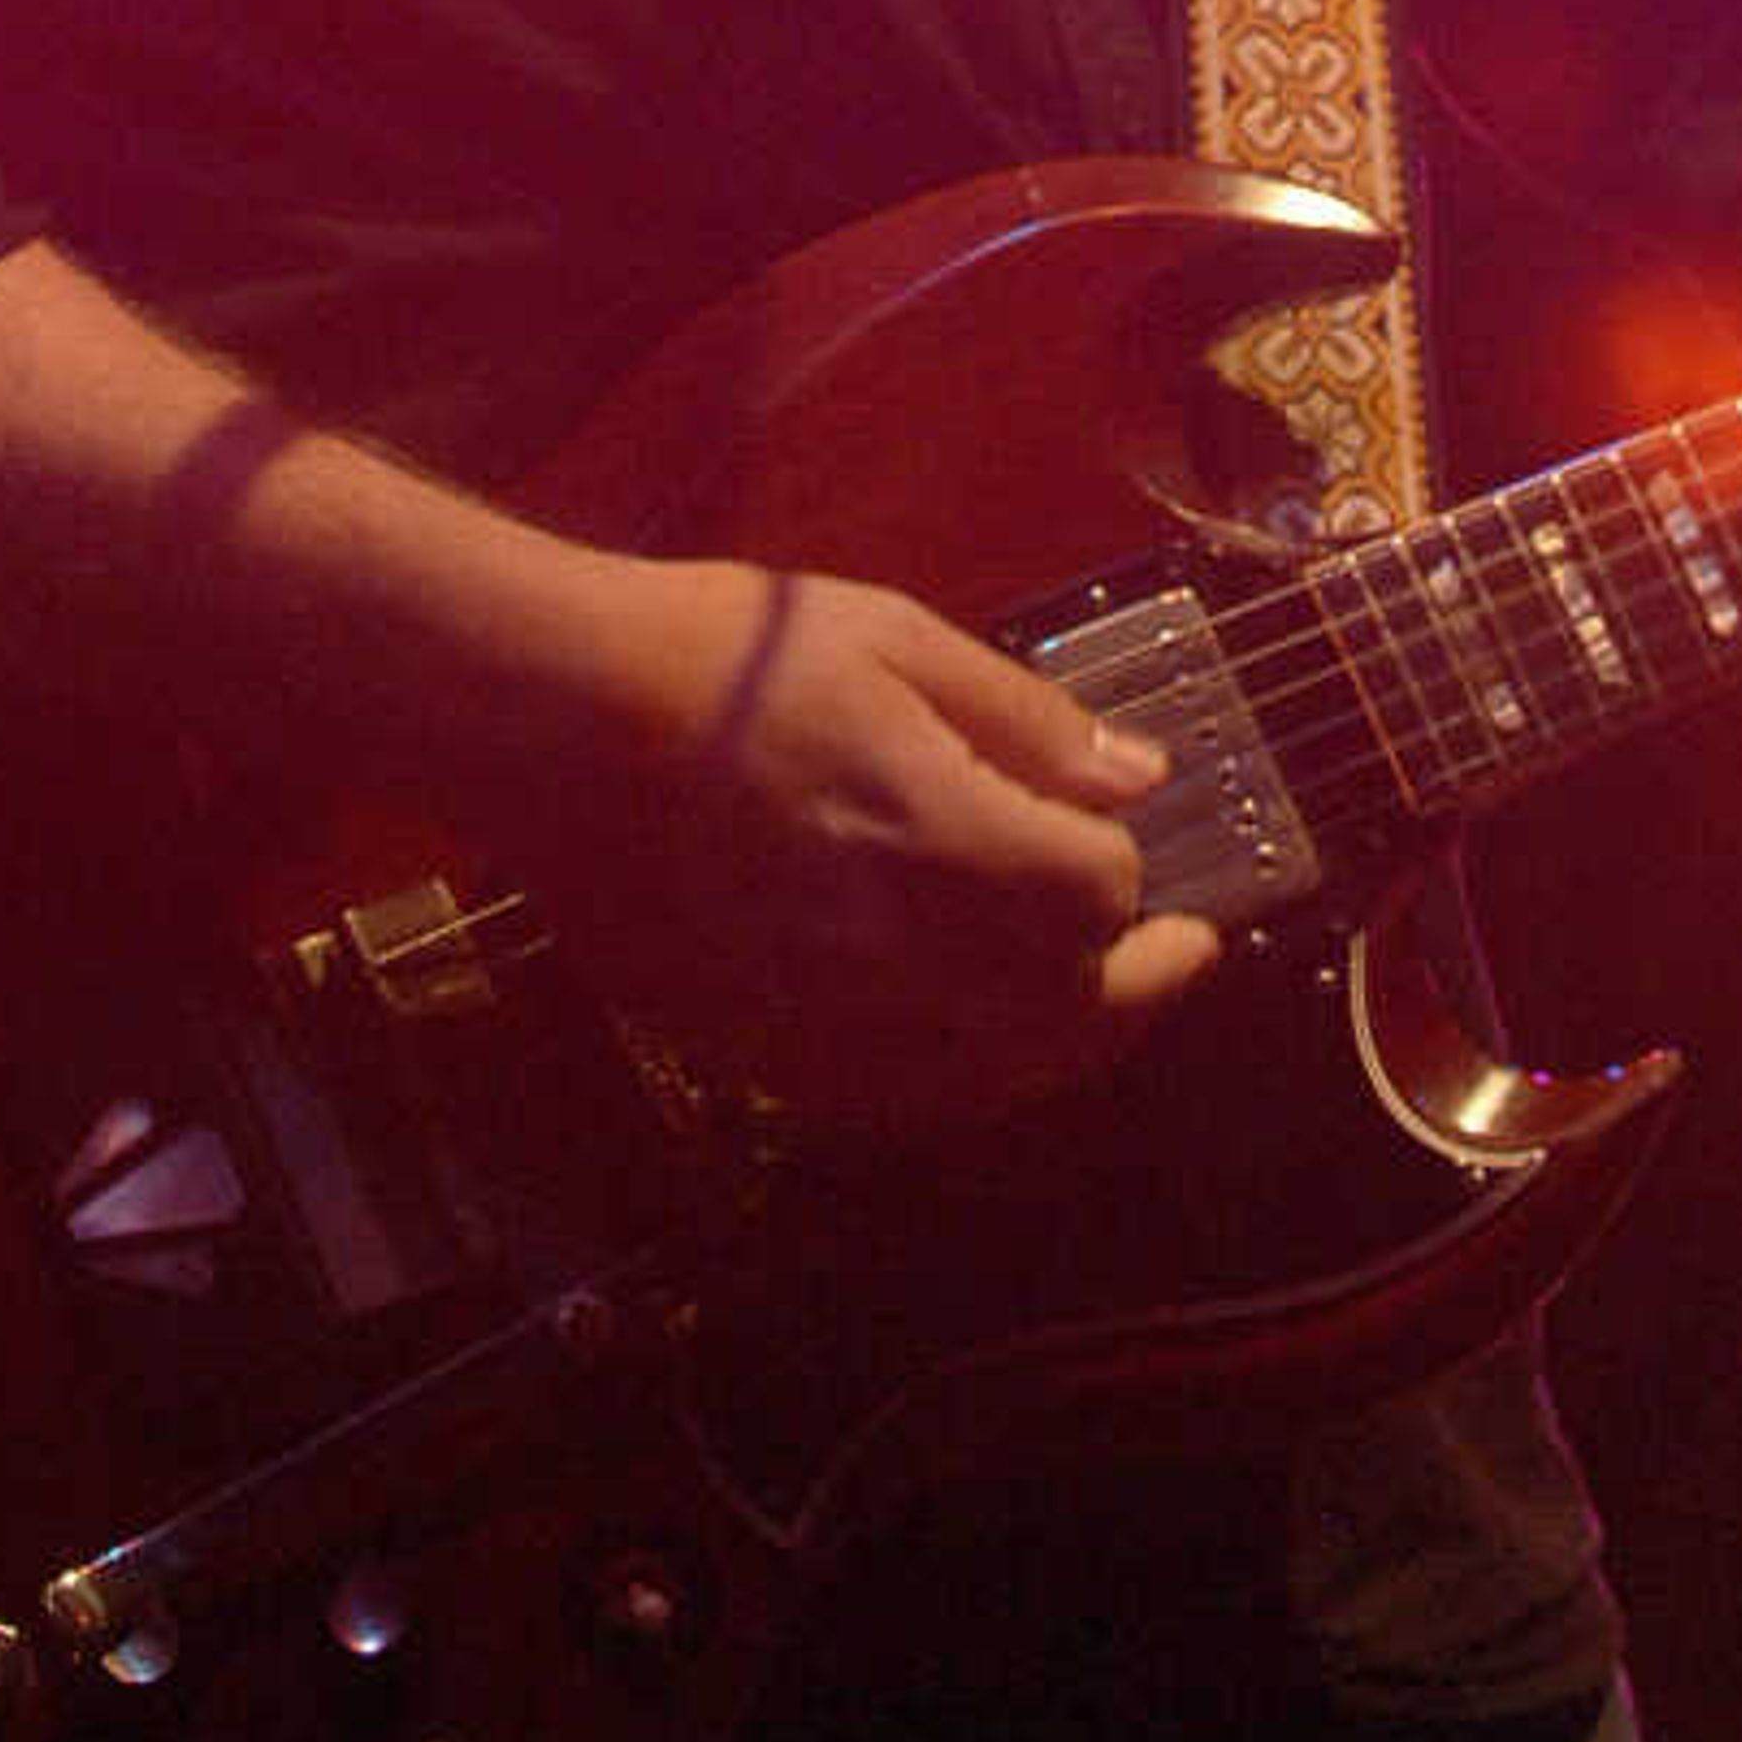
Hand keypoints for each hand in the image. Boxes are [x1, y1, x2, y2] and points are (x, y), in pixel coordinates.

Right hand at [504, 551, 1221, 1130]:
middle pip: (1065, 1011)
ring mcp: (820, 1017)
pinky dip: (967, 1080)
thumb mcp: (896, 640)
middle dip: (1137, 983)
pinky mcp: (761, 1051)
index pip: (1095, 896)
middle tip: (1180, 953)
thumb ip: (1025, 721)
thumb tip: (1139, 778)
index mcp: (932, 833)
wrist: (561, 721)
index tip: (1126, 839)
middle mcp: (889, 950)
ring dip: (1064, 1046)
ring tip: (1099, 1008)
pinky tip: (984, 1044)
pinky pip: (898, 1101)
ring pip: (992, 1077)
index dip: (1130, 871)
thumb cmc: (732, 656)